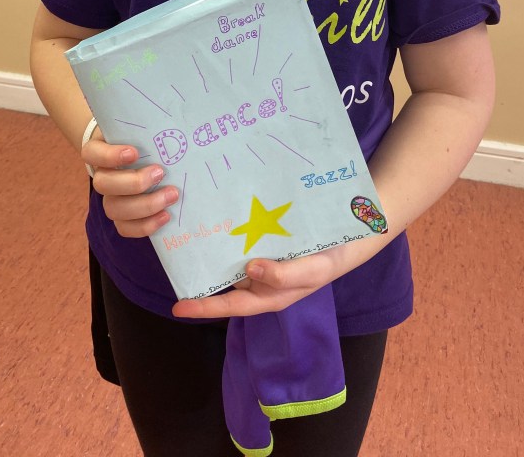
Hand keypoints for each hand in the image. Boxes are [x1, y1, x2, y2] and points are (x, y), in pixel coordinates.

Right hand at [82, 130, 178, 237]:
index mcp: (99, 151)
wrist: (143, 158)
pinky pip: (125, 228)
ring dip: (145, 205)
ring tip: (170, 196)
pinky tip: (165, 216)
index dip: (109, 156)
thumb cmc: (142, 139)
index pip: (92, 153)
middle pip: (103, 185)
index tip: (134, 152)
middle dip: (134, 182)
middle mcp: (101, 176)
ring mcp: (110, 198)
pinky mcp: (121, 217)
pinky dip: (145, 225)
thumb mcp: (142, 130)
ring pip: (114, 209)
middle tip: (160, 172)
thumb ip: (149, 130)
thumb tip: (180, 129)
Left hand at [171, 232, 384, 318]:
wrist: (349, 239)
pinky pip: (243, 241)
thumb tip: (249, 271)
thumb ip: (284, 276)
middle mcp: (259, 280)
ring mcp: (261, 260)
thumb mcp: (311, 272)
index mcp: (266, 295)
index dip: (204, 307)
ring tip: (187, 234)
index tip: (177, 307)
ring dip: (212, 250)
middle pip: (224, 282)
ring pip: (231, 259)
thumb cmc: (329, 261)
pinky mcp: (265, 242)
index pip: (230, 305)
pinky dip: (231, 233)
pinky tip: (218, 217)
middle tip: (175, 259)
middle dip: (201, 275)